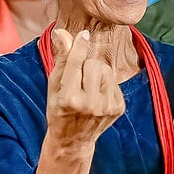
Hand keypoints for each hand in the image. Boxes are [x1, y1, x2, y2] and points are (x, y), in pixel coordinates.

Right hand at [44, 28, 125, 151]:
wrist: (73, 141)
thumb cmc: (59, 110)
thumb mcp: (54, 86)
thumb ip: (61, 58)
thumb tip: (62, 32)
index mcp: (69, 99)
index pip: (76, 63)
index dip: (79, 46)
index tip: (83, 35)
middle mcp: (90, 104)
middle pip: (94, 64)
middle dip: (86, 64)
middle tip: (78, 77)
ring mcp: (107, 108)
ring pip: (106, 70)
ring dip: (97, 73)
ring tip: (87, 86)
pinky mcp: (119, 108)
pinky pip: (114, 81)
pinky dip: (105, 83)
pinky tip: (96, 95)